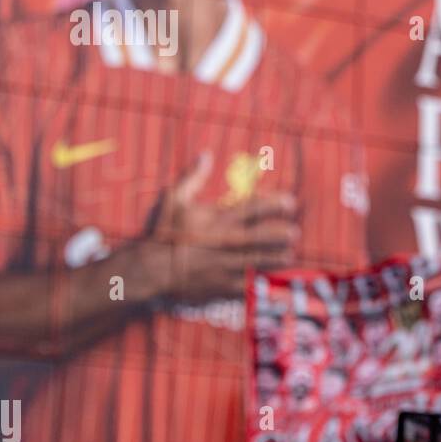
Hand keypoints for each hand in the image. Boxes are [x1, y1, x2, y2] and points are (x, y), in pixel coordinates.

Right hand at [137, 152, 299, 300]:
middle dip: (282, 234)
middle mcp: (225, 242)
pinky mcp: (221, 287)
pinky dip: (262, 284)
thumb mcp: (173, 199)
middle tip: (294, 232)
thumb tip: (206, 154)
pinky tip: (273, 282)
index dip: (276, 204)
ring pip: (260, 262)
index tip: (290, 202)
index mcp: (217, 220)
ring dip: (278, 259)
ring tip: (289, 256)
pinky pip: (247, 287)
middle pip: (263, 237)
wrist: (146, 270)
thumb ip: (193, 177)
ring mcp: (225, 266)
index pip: (254, 208)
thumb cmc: (161, 232)